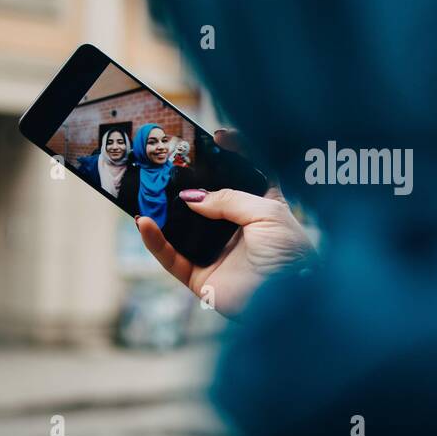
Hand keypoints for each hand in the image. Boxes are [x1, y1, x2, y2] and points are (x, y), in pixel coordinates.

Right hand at [134, 129, 313, 317]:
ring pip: (182, 228)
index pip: (247, 175)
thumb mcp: (267, 213)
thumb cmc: (291, 255)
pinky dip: (154, 241)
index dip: (235, 153)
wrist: (289, 300)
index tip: (217, 135)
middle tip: (168, 162)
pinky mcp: (201, 277)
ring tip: (146, 190)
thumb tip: (191, 198)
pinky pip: (170, 257)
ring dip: (162, 211)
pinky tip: (145, 223)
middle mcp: (238, 229)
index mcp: (263, 208)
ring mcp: (217, 252)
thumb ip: (229, 198)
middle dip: (187, 182)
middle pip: (207, 200)